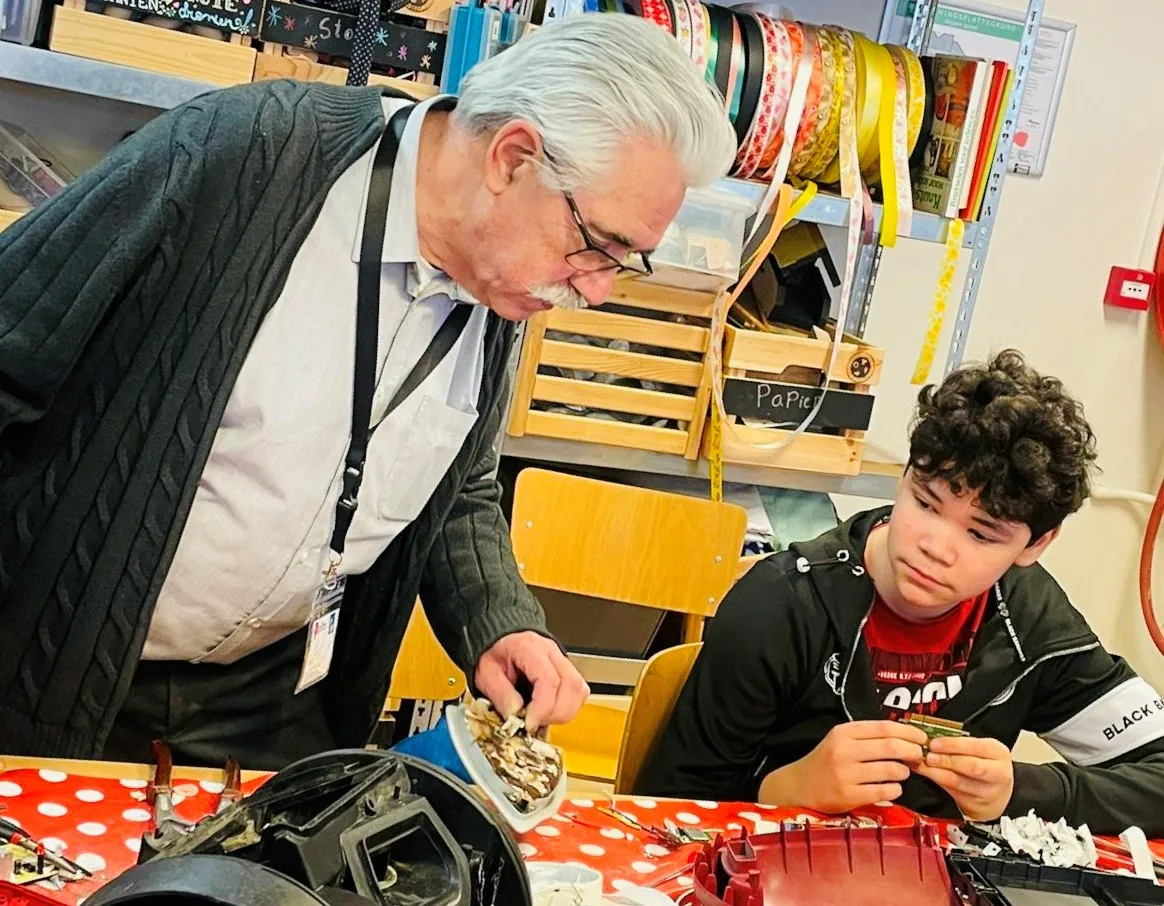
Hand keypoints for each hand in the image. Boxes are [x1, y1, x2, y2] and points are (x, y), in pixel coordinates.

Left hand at [473, 631, 589, 730]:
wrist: (500, 642)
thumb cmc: (494, 654)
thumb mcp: (486, 673)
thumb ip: (500, 694)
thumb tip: (515, 715)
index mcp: (529, 648)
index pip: (549, 680)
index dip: (543, 707)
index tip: (529, 723)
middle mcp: (551, 652)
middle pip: (570, 685)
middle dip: (555, 713)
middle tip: (534, 723)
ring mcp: (562, 659)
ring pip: (579, 689)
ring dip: (564, 712)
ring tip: (542, 718)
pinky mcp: (567, 670)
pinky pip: (579, 691)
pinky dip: (568, 708)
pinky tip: (551, 712)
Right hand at [760, 721, 926, 812]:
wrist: (799, 786)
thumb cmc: (826, 761)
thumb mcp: (842, 741)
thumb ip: (868, 737)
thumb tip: (906, 736)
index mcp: (844, 732)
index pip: (884, 727)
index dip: (909, 732)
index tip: (922, 738)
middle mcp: (844, 750)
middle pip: (891, 746)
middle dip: (912, 751)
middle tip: (920, 756)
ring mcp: (846, 774)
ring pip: (891, 769)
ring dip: (904, 771)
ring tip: (902, 772)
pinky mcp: (849, 795)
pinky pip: (885, 791)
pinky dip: (895, 789)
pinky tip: (892, 788)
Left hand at [914, 735, 1013, 820]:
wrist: (997, 794)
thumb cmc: (985, 764)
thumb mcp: (980, 750)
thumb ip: (960, 743)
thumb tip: (932, 736)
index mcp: (998, 753)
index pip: (976, 747)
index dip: (953, 745)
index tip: (934, 743)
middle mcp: (997, 773)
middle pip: (971, 766)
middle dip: (946, 760)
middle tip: (928, 756)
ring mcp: (987, 791)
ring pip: (959, 781)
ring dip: (937, 772)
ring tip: (923, 765)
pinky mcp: (975, 804)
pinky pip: (952, 791)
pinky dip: (937, 781)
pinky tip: (927, 774)